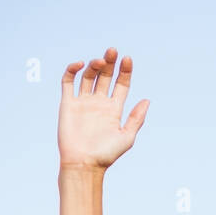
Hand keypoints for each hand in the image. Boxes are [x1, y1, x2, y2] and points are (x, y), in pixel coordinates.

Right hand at [58, 46, 148, 169]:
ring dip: (94, 65)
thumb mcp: (127, 137)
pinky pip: (68, 81)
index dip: (124, 71)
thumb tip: (147, 100)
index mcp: (114, 110)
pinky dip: (73, 70)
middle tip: (113, 51)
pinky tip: (80, 64)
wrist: (83, 163)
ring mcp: (83, 102)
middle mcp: (99, 103)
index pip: (121, 84)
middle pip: (105, 76)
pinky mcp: (68, 103)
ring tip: (100, 60)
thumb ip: (136, 118)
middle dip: (109, 62)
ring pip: (88, 76)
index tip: (127, 59)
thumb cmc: (106, 154)